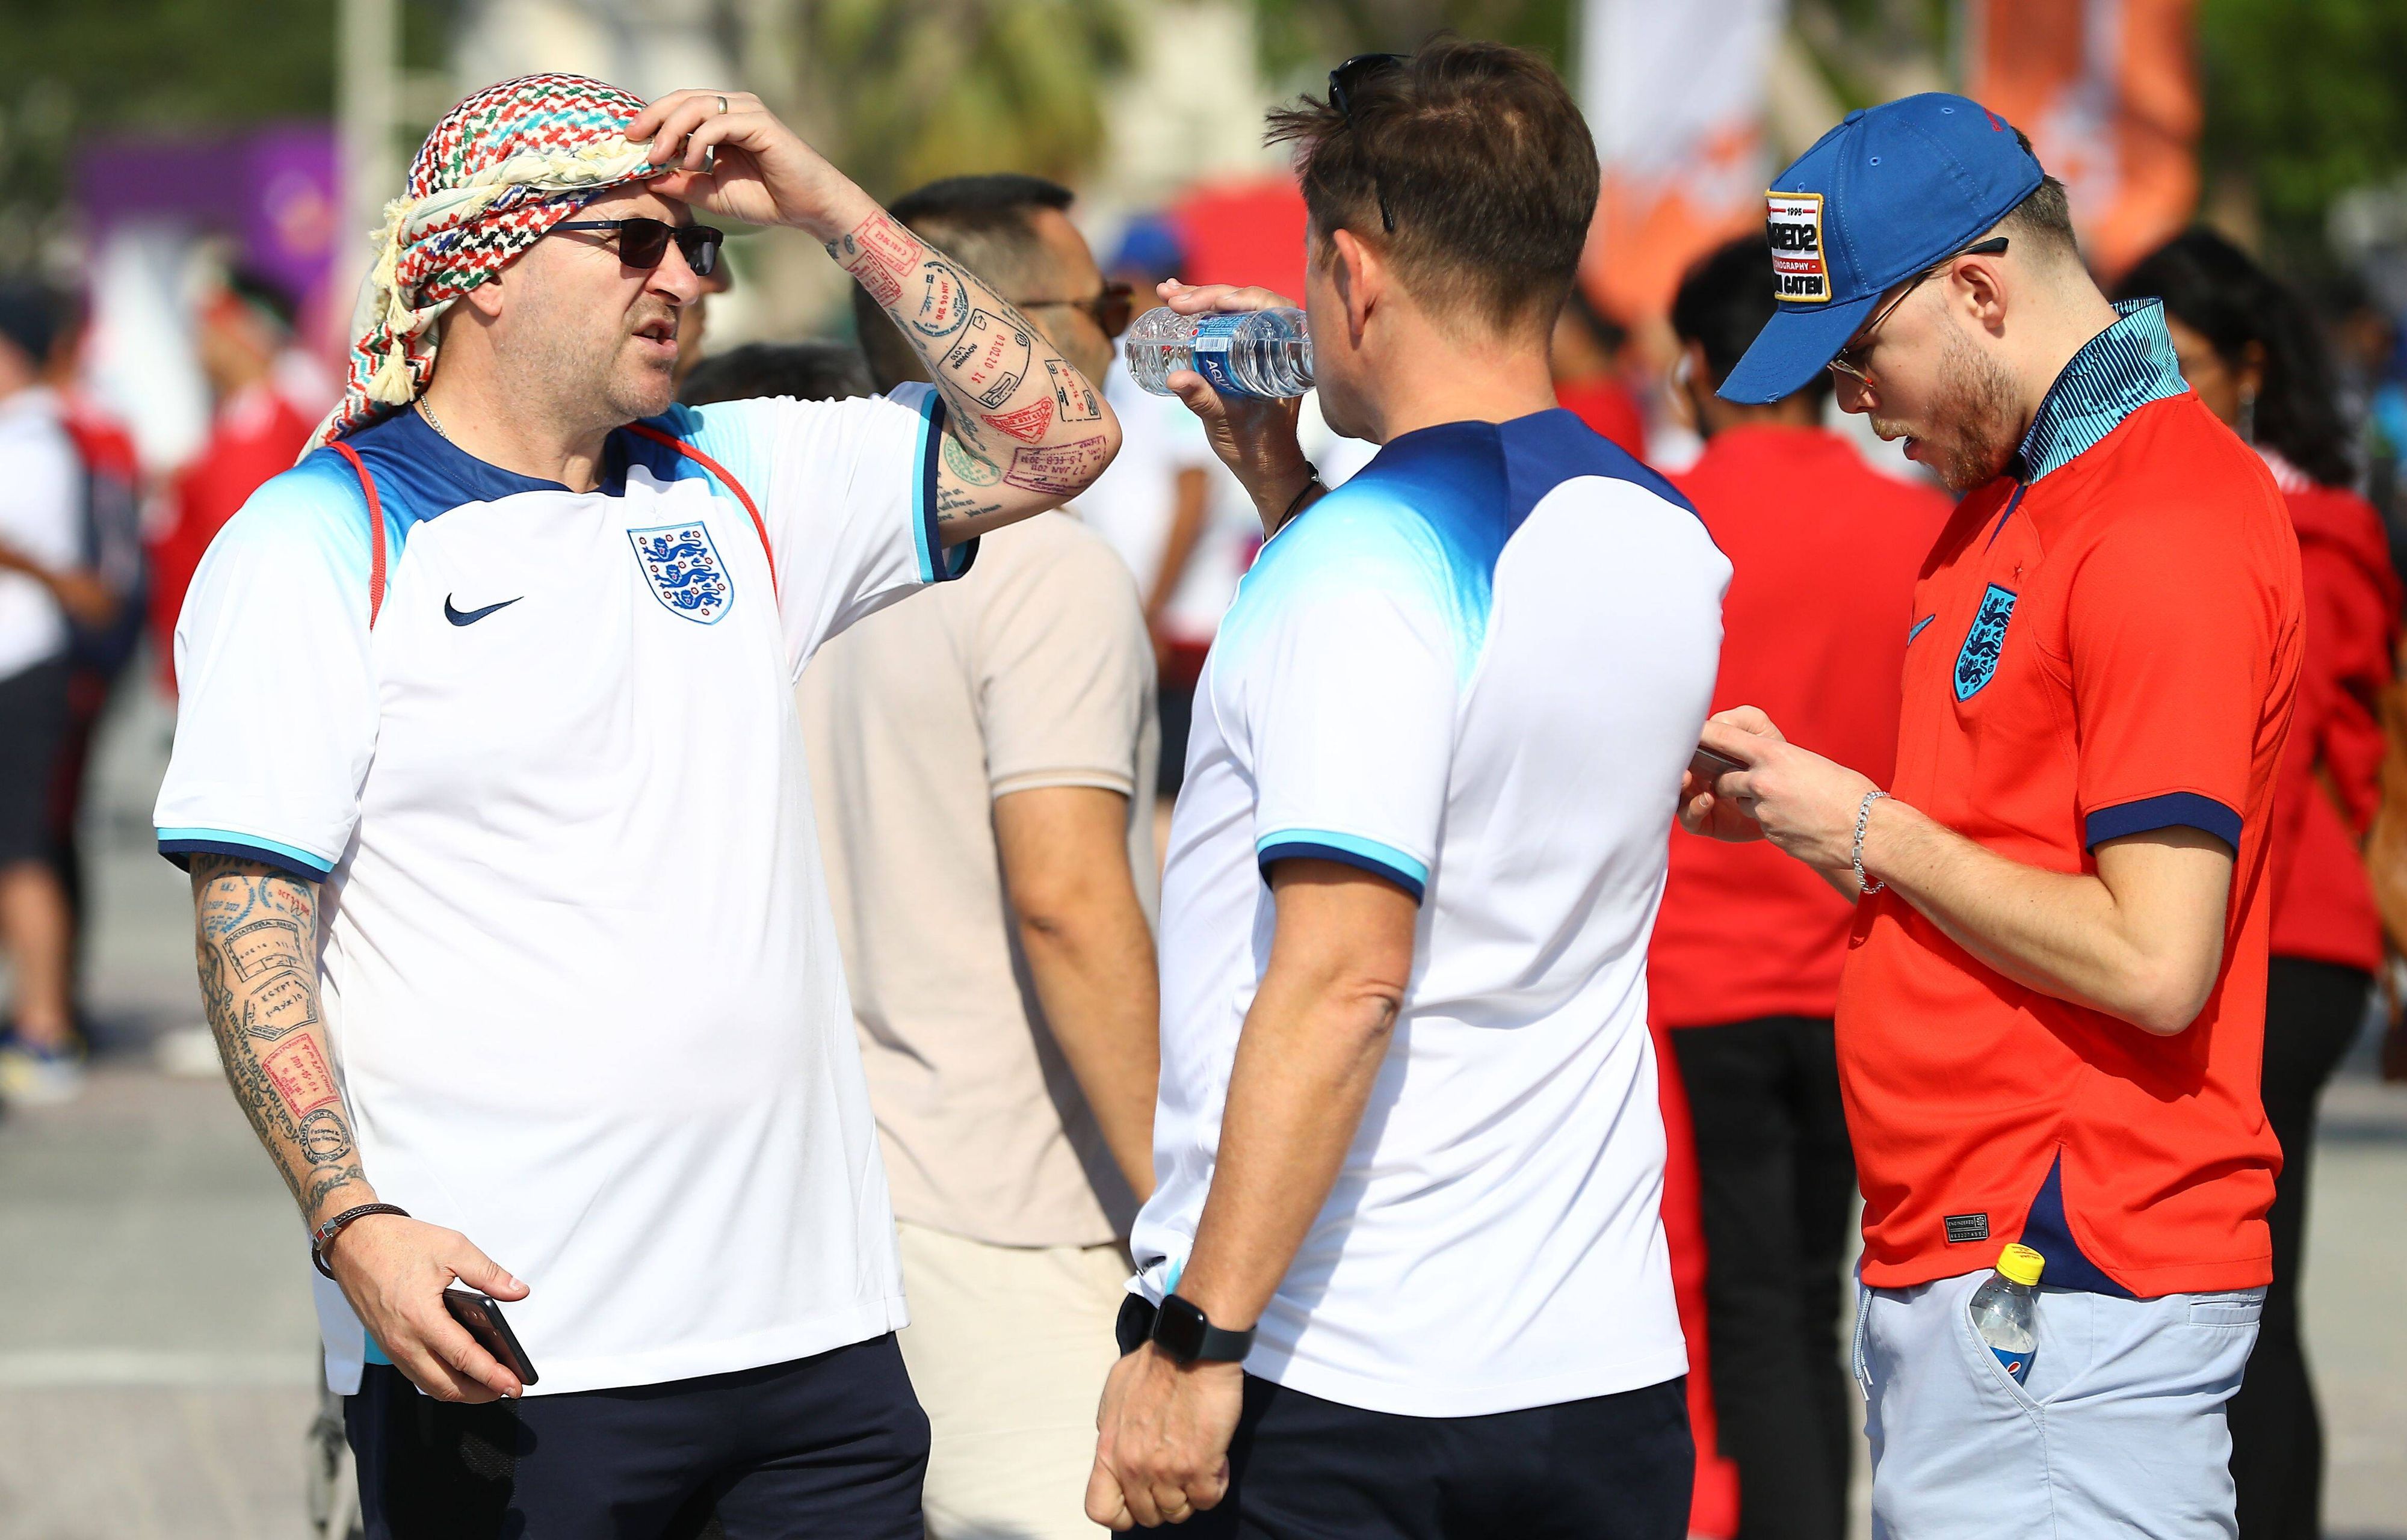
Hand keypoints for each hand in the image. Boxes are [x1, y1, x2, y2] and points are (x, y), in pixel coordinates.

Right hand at [323, 1212, 530, 1402]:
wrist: (353, 1241)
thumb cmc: (398, 1243)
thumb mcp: (453, 1248)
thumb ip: (489, 1274)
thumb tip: (519, 1291)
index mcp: (422, 1318)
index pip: (464, 1359)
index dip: (493, 1376)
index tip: (515, 1386)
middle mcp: (403, 1340)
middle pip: (446, 1386)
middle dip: (480, 1393)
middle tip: (506, 1387)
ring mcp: (392, 1346)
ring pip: (429, 1384)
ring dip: (459, 1390)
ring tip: (488, 1381)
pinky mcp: (386, 1344)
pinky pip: (415, 1372)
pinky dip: (440, 1378)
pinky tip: (459, 1367)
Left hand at [631, 90, 873, 241]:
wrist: (808, 208)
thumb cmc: (767, 199)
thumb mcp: (712, 192)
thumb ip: (683, 182)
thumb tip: (648, 178)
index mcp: (722, 118)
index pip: (679, 106)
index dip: (651, 119)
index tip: (630, 141)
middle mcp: (734, 107)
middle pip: (682, 98)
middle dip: (653, 118)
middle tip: (634, 141)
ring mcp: (747, 111)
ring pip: (696, 106)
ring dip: (671, 131)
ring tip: (660, 158)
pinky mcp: (759, 122)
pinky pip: (718, 123)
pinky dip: (699, 142)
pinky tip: (693, 164)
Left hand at [1086, 1343, 1243, 1529]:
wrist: (1191, 1348)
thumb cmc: (1155, 1363)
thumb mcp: (1115, 1394)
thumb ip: (1112, 1429)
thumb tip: (1116, 1445)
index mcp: (1108, 1450)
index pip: (1102, 1510)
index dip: (1123, 1513)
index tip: (1139, 1499)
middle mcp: (1134, 1466)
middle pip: (1148, 1515)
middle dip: (1165, 1499)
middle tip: (1178, 1473)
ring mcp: (1166, 1470)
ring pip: (1179, 1511)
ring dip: (1191, 1491)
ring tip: (1199, 1462)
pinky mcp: (1200, 1466)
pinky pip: (1208, 1499)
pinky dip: (1215, 1484)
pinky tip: (1216, 1460)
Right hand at [1154, 282, 1315, 527]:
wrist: (1265, 466)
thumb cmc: (1258, 446)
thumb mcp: (1228, 421)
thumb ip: (1204, 400)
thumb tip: (1176, 378)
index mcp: (1290, 352)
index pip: (1269, 307)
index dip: (1238, 297)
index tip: (1208, 302)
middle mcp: (1280, 342)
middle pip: (1246, 302)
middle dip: (1208, 295)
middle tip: (1174, 299)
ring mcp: (1261, 345)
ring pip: (1233, 309)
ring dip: (1200, 298)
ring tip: (1167, 293)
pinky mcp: (1244, 351)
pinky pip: (1225, 324)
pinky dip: (1201, 312)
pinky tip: (1177, 300)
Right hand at [1676, 705, 1782, 841]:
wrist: (1788, 801)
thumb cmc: (1773, 761)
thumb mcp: (1762, 733)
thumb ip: (1744, 720)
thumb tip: (1716, 724)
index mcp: (1703, 750)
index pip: (1683, 743)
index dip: (1680, 739)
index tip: (1681, 734)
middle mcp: (1695, 772)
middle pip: (1673, 768)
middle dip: (1672, 762)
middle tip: (1678, 756)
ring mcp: (1697, 797)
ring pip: (1676, 793)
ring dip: (1678, 785)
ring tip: (1687, 778)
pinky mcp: (1704, 821)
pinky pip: (1690, 818)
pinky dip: (1695, 807)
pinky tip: (1708, 799)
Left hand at [1697, 707, 1878, 872]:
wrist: (1867, 829)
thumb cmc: (1848, 791)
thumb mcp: (1810, 763)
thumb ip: (1780, 762)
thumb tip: (1761, 766)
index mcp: (1774, 755)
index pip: (1724, 738)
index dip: (1704, 735)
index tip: (1691, 734)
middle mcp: (1761, 781)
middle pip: (1724, 780)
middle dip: (1731, 783)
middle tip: (1753, 782)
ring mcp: (1763, 811)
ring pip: (1741, 805)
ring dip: (1753, 804)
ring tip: (1788, 803)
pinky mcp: (1769, 834)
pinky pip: (1760, 825)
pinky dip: (1772, 822)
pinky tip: (1798, 822)